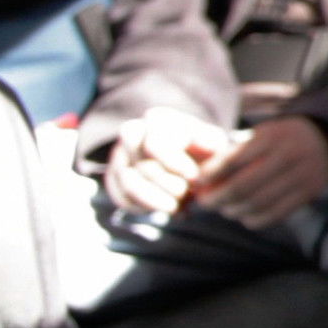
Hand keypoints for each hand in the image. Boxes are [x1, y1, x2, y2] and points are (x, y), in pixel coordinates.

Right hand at [104, 107, 237, 217]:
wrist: (190, 161)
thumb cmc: (203, 149)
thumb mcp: (213, 142)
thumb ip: (209, 141)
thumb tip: (197, 143)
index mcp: (157, 119)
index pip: (154, 145)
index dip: (175, 164)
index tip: (194, 177)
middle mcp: (132, 133)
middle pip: (143, 167)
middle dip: (170, 186)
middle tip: (188, 192)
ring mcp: (119, 156)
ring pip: (129, 185)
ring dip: (159, 200)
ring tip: (180, 205)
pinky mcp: (114, 180)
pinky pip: (123, 199)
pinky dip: (149, 208)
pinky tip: (170, 208)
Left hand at [195, 116, 327, 228]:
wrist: (326, 142)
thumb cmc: (281, 139)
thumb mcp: (262, 133)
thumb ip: (234, 151)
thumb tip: (201, 177)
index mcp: (272, 136)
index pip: (234, 159)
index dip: (211, 174)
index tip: (198, 182)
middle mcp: (288, 155)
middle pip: (242, 186)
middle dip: (217, 198)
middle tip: (205, 201)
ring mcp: (301, 176)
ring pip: (256, 204)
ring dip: (233, 210)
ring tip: (225, 208)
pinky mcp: (308, 194)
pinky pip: (273, 215)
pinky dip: (252, 219)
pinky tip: (245, 214)